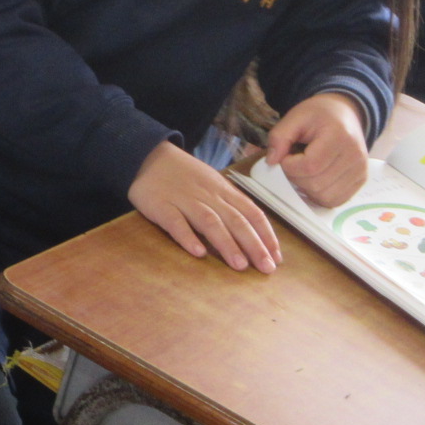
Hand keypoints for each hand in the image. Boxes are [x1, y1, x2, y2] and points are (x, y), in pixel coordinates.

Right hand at [128, 140, 279, 271]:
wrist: (148, 156)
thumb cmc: (185, 175)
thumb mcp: (213, 183)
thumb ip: (230, 205)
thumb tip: (253, 232)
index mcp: (224, 191)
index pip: (252, 212)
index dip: (266, 235)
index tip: (276, 257)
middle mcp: (209, 196)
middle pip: (236, 220)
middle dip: (254, 245)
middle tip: (266, 268)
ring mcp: (184, 201)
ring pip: (210, 222)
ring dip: (227, 244)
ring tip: (239, 265)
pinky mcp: (161, 206)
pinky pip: (176, 223)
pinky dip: (188, 237)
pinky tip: (198, 252)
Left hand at [265, 93, 369, 206]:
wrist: (345, 113)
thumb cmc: (319, 115)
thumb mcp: (295, 117)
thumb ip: (279, 137)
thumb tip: (272, 162)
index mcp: (339, 136)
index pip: (310, 165)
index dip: (290, 166)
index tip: (286, 156)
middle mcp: (355, 155)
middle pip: (316, 184)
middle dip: (296, 177)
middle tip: (295, 162)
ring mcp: (360, 170)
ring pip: (324, 196)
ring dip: (307, 188)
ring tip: (306, 170)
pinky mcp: (361, 180)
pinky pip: (335, 200)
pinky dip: (320, 195)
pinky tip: (316, 178)